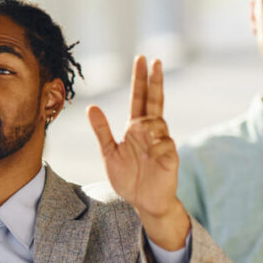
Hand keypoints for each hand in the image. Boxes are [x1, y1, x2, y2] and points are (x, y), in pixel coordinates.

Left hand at [86, 56, 188, 248]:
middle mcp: (150, 131)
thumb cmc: (128, 178)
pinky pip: (165, 144)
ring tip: (140, 133)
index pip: (139, 98)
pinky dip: (158, 145)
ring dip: (150, 123)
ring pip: (158, 122)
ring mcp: (162, 142)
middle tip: (156, 61)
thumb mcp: (109, 153)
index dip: (140, 80)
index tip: (141, 59)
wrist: (143, 202)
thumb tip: (92, 107)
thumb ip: (101, 130)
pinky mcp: (170, 156)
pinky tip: (153, 153)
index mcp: (135, 128)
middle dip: (154, 81)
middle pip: (154, 101)